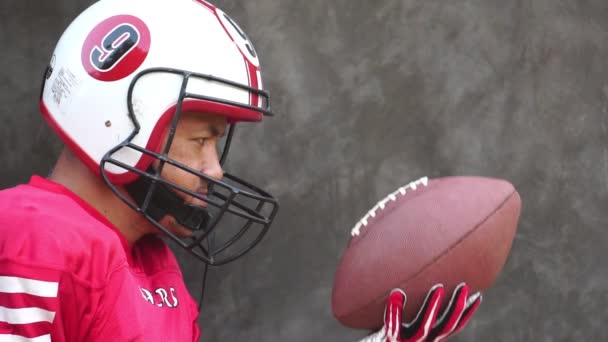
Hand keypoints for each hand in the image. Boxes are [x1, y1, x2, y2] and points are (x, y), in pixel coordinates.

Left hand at [358, 283, 481, 341]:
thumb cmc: (381, 331)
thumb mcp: (398, 317)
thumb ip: (408, 303)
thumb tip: (416, 270)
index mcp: (426, 336)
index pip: (452, 325)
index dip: (466, 312)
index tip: (478, 295)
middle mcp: (420, 341)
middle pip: (445, 326)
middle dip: (456, 307)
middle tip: (464, 286)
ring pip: (424, 326)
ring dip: (432, 306)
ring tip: (438, 287)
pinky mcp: (388, 340)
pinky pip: (393, 325)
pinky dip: (395, 310)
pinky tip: (396, 293)